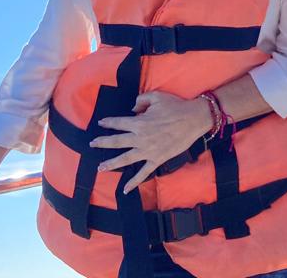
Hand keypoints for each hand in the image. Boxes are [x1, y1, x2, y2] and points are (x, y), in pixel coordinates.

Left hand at [90, 91, 213, 193]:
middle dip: (102, 143)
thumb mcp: (156, 97)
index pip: (119, 123)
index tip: (101, 123)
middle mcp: (140, 138)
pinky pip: (143, 173)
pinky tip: (125, 189)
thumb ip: (140, 101)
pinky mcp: (157, 159)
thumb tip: (132, 109)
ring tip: (100, 167)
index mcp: (139, 122)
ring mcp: (148, 151)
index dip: (108, 122)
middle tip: (92, 144)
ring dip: (111, 163)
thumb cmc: (175, 106)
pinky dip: (134, 182)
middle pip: (117, 141)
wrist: (193, 119)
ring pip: (125, 158)